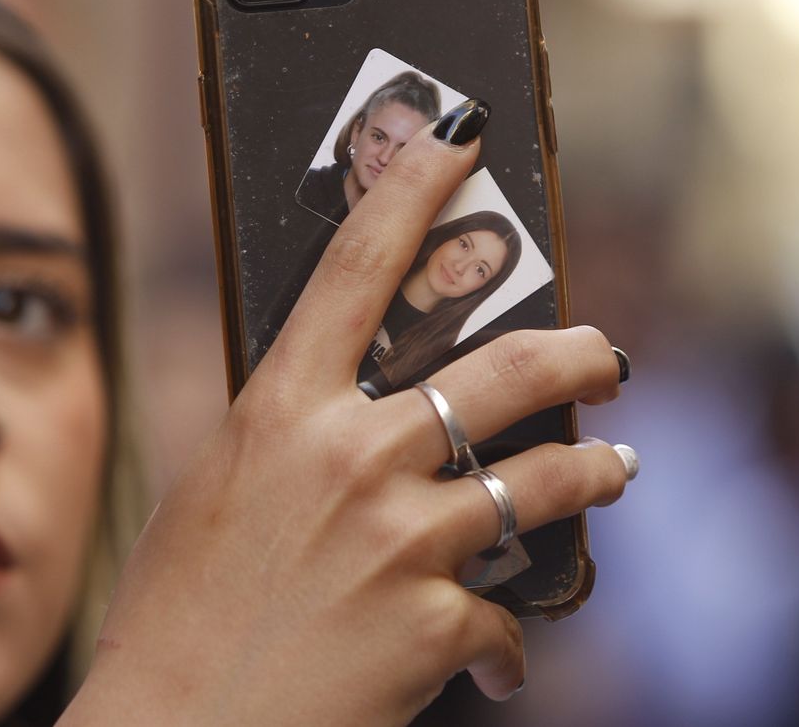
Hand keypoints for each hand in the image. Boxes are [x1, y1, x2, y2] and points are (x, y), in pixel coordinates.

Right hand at [65, 112, 631, 726]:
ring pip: (547, 477)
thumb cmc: (178, 614)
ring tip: (619, 469)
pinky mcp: (434, 622)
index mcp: (280, 410)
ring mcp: (400, 536)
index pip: (359, 264)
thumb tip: (360, 417)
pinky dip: (504, 645)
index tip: (461, 135)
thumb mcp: (218, 494)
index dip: (416, 185)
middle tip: (609, 354)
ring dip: (597, 471)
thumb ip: (293, 442)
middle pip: (506, 367)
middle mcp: (352, 456)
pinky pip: (504, 620)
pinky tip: (497, 664)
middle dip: (579, 352)